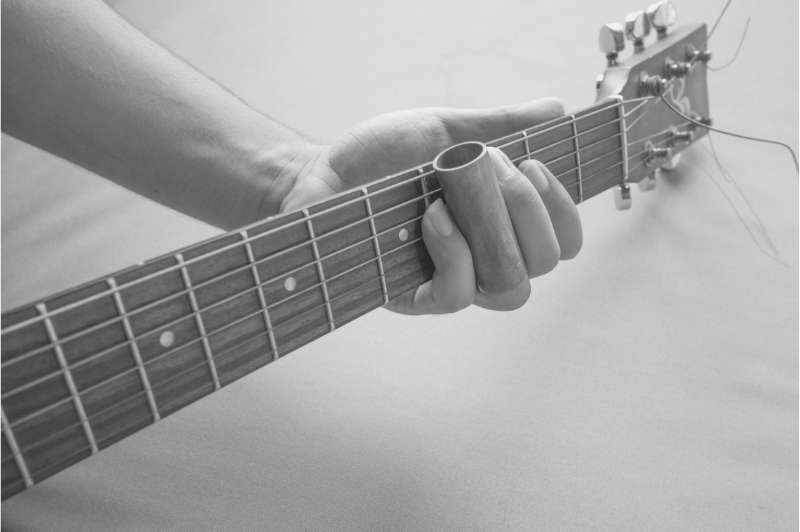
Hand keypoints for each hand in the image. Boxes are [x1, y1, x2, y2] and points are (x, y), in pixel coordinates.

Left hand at [281, 98, 581, 313]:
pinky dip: (455, 252)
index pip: (559, 241)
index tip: (535, 167)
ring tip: (460, 194)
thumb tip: (554, 108)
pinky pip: (456, 295)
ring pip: (510, 290)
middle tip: (500, 171)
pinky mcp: (416, 297)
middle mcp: (483, 256)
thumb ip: (500, 124)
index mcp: (498, 222)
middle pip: (541, 263)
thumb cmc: (379, 158)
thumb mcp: (444, 130)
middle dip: (530, 212)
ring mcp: (451, 280)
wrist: (321, 175)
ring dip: (499, 233)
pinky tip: (434, 217)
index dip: (563, 213)